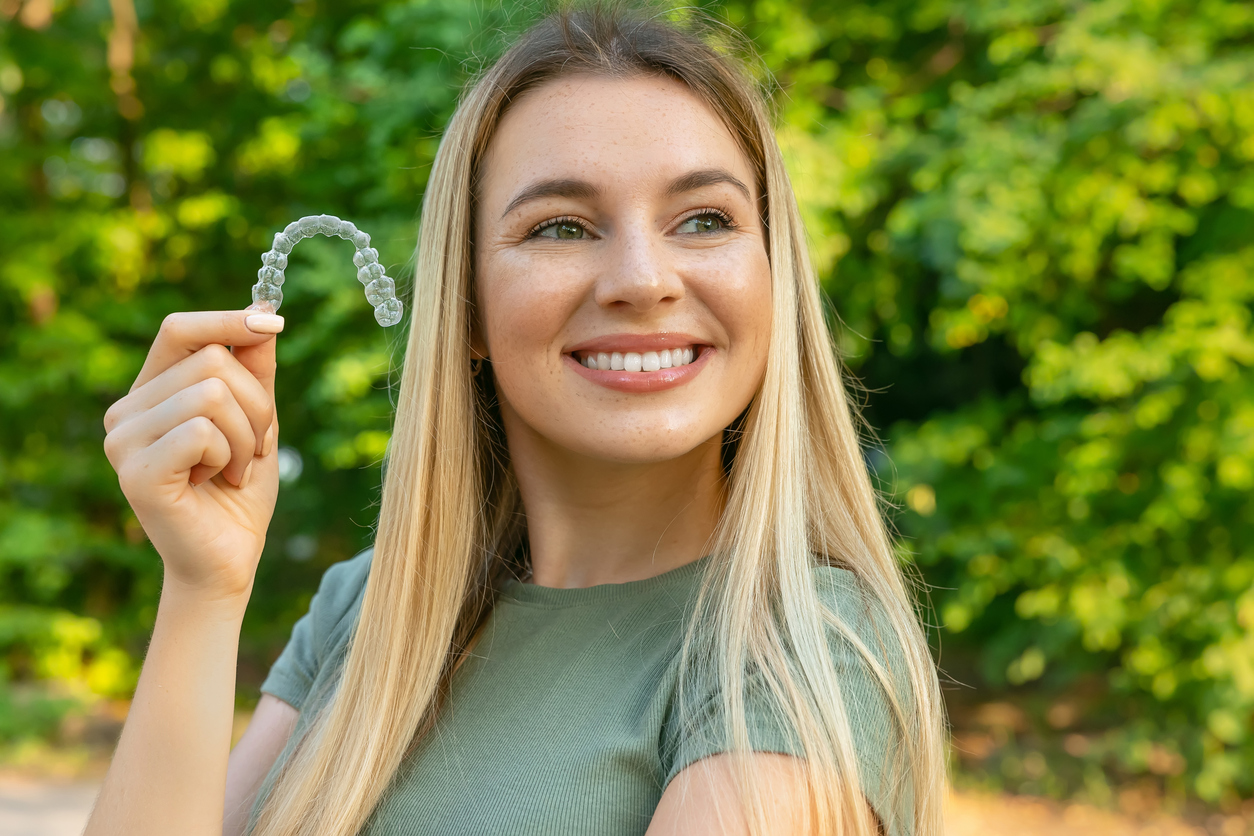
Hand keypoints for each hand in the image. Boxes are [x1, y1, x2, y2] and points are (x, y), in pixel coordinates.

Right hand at [103, 309, 284, 602]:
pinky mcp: (136, 472)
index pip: (180, 330)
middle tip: (253, 448)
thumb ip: (255, 368)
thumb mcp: (257, 418)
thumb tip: (263, 309)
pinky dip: (229, 455)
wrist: (229, 559)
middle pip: (213, 361)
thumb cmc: (240, 489)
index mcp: (149, 393)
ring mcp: (124, 442)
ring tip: (234, 468)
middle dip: (257, 405)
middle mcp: (126, 412)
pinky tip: (218, 482)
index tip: (276, 322)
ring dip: (247, 435)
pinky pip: (202, 431)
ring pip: (213, 394)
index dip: (230, 320)